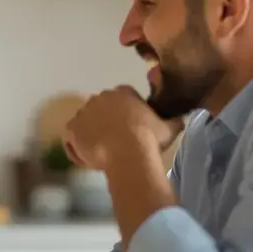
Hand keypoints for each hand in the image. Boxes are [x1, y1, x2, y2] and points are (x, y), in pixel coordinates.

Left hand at [63, 85, 183, 169]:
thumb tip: (181, 119)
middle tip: (114, 141)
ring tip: (101, 153)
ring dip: (90, 135)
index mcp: (122, 92)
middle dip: (104, 123)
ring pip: (85, 123)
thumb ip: (174, 120)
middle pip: (99, 110)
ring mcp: (83, 112)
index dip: (123, 115)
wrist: (129, 153)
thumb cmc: (149, 138)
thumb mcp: (169, 127)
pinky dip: (76, 148)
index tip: (129, 129)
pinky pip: (71, 138)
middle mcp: (99, 97)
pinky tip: (88, 159)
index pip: (120, 99)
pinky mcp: (71, 128)